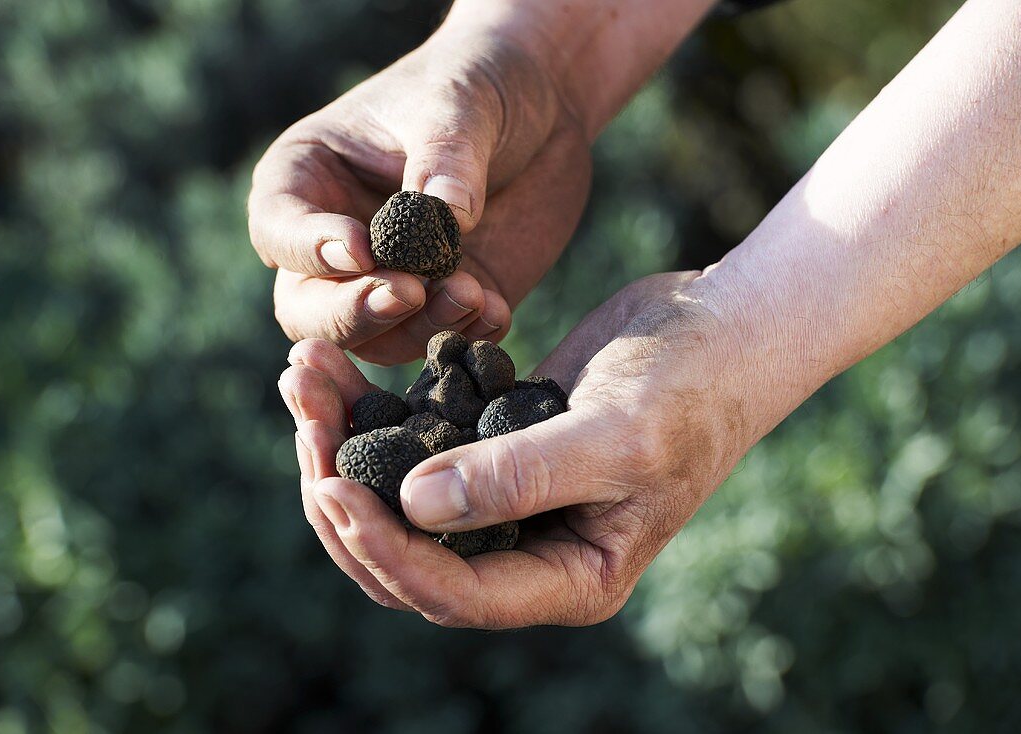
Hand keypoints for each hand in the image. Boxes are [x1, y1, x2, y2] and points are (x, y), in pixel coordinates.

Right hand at [250, 28, 590, 364]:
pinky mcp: (445, 304)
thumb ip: (447, 158)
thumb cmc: (479, 83)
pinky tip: (494, 308)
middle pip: (308, 309)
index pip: (278, 230)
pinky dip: (465, 335)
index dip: (309, 250)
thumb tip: (448, 217)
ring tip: (470, 293)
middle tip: (408, 293)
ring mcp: (390, 280)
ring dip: (418, 329)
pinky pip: (441, 341)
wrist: (547, 106)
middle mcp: (337, 243)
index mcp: (308, 181)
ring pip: (374, 340)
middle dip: (353, 312)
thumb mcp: (460, 102)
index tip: (362, 250)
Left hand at [279, 272, 763, 627]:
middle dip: (343, 494)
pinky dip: (370, 411)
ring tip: (300, 375)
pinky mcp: (489, 444)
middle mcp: (528, 550)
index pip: (453, 592)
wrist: (720, 329)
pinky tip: (335, 368)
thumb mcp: (619, 436)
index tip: (330, 483)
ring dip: (341, 444)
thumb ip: (522, 477)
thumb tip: (414, 506)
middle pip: (406, 553)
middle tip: (302, 419)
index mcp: (567, 576)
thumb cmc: (692, 389)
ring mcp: (506, 499)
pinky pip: (413, 445)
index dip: (384, 549)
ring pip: (396, 498)